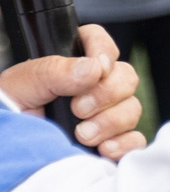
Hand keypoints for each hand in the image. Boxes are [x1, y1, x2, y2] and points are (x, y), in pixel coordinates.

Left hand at [0, 25, 146, 158]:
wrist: (9, 149)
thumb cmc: (9, 110)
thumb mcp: (23, 84)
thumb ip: (55, 71)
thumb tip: (95, 69)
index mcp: (71, 65)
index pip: (99, 42)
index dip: (104, 51)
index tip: (98, 69)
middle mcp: (93, 87)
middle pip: (126, 77)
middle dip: (107, 94)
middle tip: (79, 109)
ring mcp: (106, 115)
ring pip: (132, 108)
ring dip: (111, 122)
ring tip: (82, 135)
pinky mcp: (113, 141)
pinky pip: (135, 140)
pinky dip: (124, 145)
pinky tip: (103, 149)